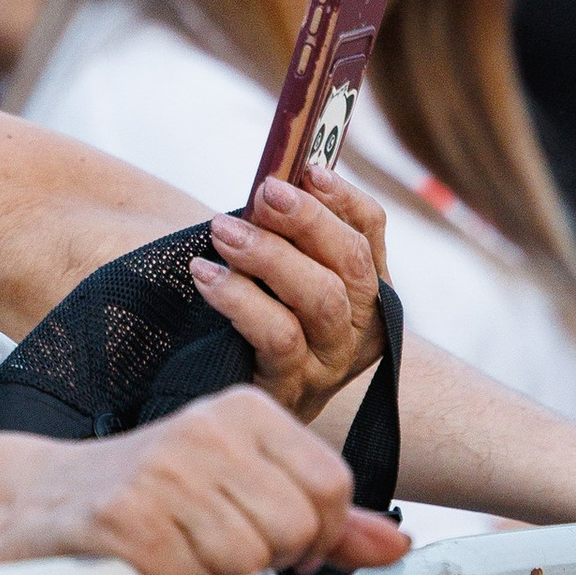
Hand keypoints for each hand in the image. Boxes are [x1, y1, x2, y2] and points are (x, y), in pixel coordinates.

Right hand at [73, 385, 408, 574]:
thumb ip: (327, 519)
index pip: (332, 486)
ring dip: (213, 573)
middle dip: (265, 557)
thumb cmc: (154, 495)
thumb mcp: (242, 486)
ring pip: (247, 560)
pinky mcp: (123, 518)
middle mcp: (205, 429)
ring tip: (178, 547)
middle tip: (217, 545)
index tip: (277, 542)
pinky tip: (146, 562)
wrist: (39, 500)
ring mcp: (161, 471)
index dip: (317, 534)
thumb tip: (399, 546)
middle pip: (296, 528)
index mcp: (244, 410)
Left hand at [193, 169, 391, 414]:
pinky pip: (278, 337)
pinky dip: (240, 300)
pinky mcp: (294, 386)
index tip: (309, 169)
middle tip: (264, 192)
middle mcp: (362, 326)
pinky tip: (205, 277)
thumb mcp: (282, 279)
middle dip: (307, 220)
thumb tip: (269, 182)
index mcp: (367, 289)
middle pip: (351, 262)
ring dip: (270, 256)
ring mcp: (332, 361)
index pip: (370, 231)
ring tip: (222, 232)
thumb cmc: (259, 326)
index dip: (344, 197)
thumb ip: (285, 237)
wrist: (246, 405)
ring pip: (320, 298)